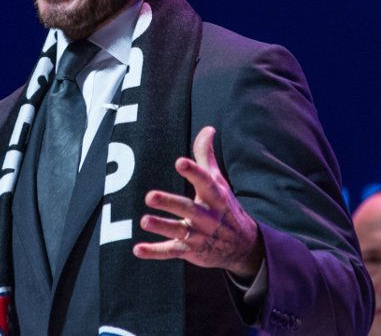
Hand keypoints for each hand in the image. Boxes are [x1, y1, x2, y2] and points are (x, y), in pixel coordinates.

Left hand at [133, 126, 262, 279]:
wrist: (243, 246)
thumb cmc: (224, 206)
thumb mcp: (218, 181)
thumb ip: (206, 156)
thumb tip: (208, 128)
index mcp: (215, 196)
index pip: (205, 182)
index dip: (194, 172)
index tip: (180, 162)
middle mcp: (208, 216)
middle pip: (188, 209)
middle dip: (170, 203)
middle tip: (150, 196)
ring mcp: (199, 235)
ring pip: (179, 231)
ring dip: (161, 226)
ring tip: (144, 220)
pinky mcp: (190, 250)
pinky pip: (171, 251)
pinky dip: (154, 252)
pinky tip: (137, 249)